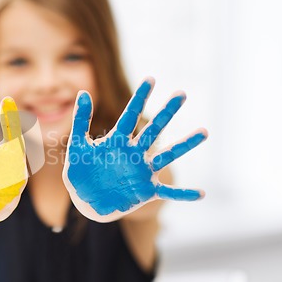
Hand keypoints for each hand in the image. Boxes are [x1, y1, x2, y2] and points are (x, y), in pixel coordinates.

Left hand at [62, 77, 207, 222]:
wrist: (86, 202)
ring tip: (204, 132)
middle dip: (166, 112)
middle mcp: (134, 153)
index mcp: (117, 141)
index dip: (140, 97)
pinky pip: (169, 192)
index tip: (150, 79)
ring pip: (168, 155)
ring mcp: (143, 171)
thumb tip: (84, 92)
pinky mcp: (147, 191)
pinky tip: (201, 193)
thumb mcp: (77, 146)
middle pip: (154, 129)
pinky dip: (184, 194)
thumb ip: (80, 120)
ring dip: (185, 144)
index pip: (130, 115)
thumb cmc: (80, 173)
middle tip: (181, 94)